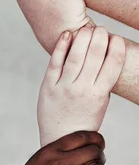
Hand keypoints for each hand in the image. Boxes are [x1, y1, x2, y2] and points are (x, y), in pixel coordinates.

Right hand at [0, 130, 114, 164]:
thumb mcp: (35, 164)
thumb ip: (53, 155)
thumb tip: (76, 150)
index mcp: (48, 152)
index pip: (80, 137)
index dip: (95, 139)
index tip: (100, 143)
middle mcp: (57, 162)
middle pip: (93, 152)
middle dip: (101, 157)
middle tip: (100, 162)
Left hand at [38, 28, 125, 145]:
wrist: (60, 137)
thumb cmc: (84, 118)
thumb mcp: (101, 102)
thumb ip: (102, 81)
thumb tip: (106, 54)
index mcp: (99, 94)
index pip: (112, 66)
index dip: (116, 49)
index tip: (116, 38)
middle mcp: (81, 89)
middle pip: (94, 57)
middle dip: (99, 39)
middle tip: (101, 29)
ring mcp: (63, 87)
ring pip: (75, 57)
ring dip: (82, 38)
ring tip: (87, 28)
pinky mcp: (48, 86)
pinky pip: (55, 62)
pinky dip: (61, 47)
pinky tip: (67, 34)